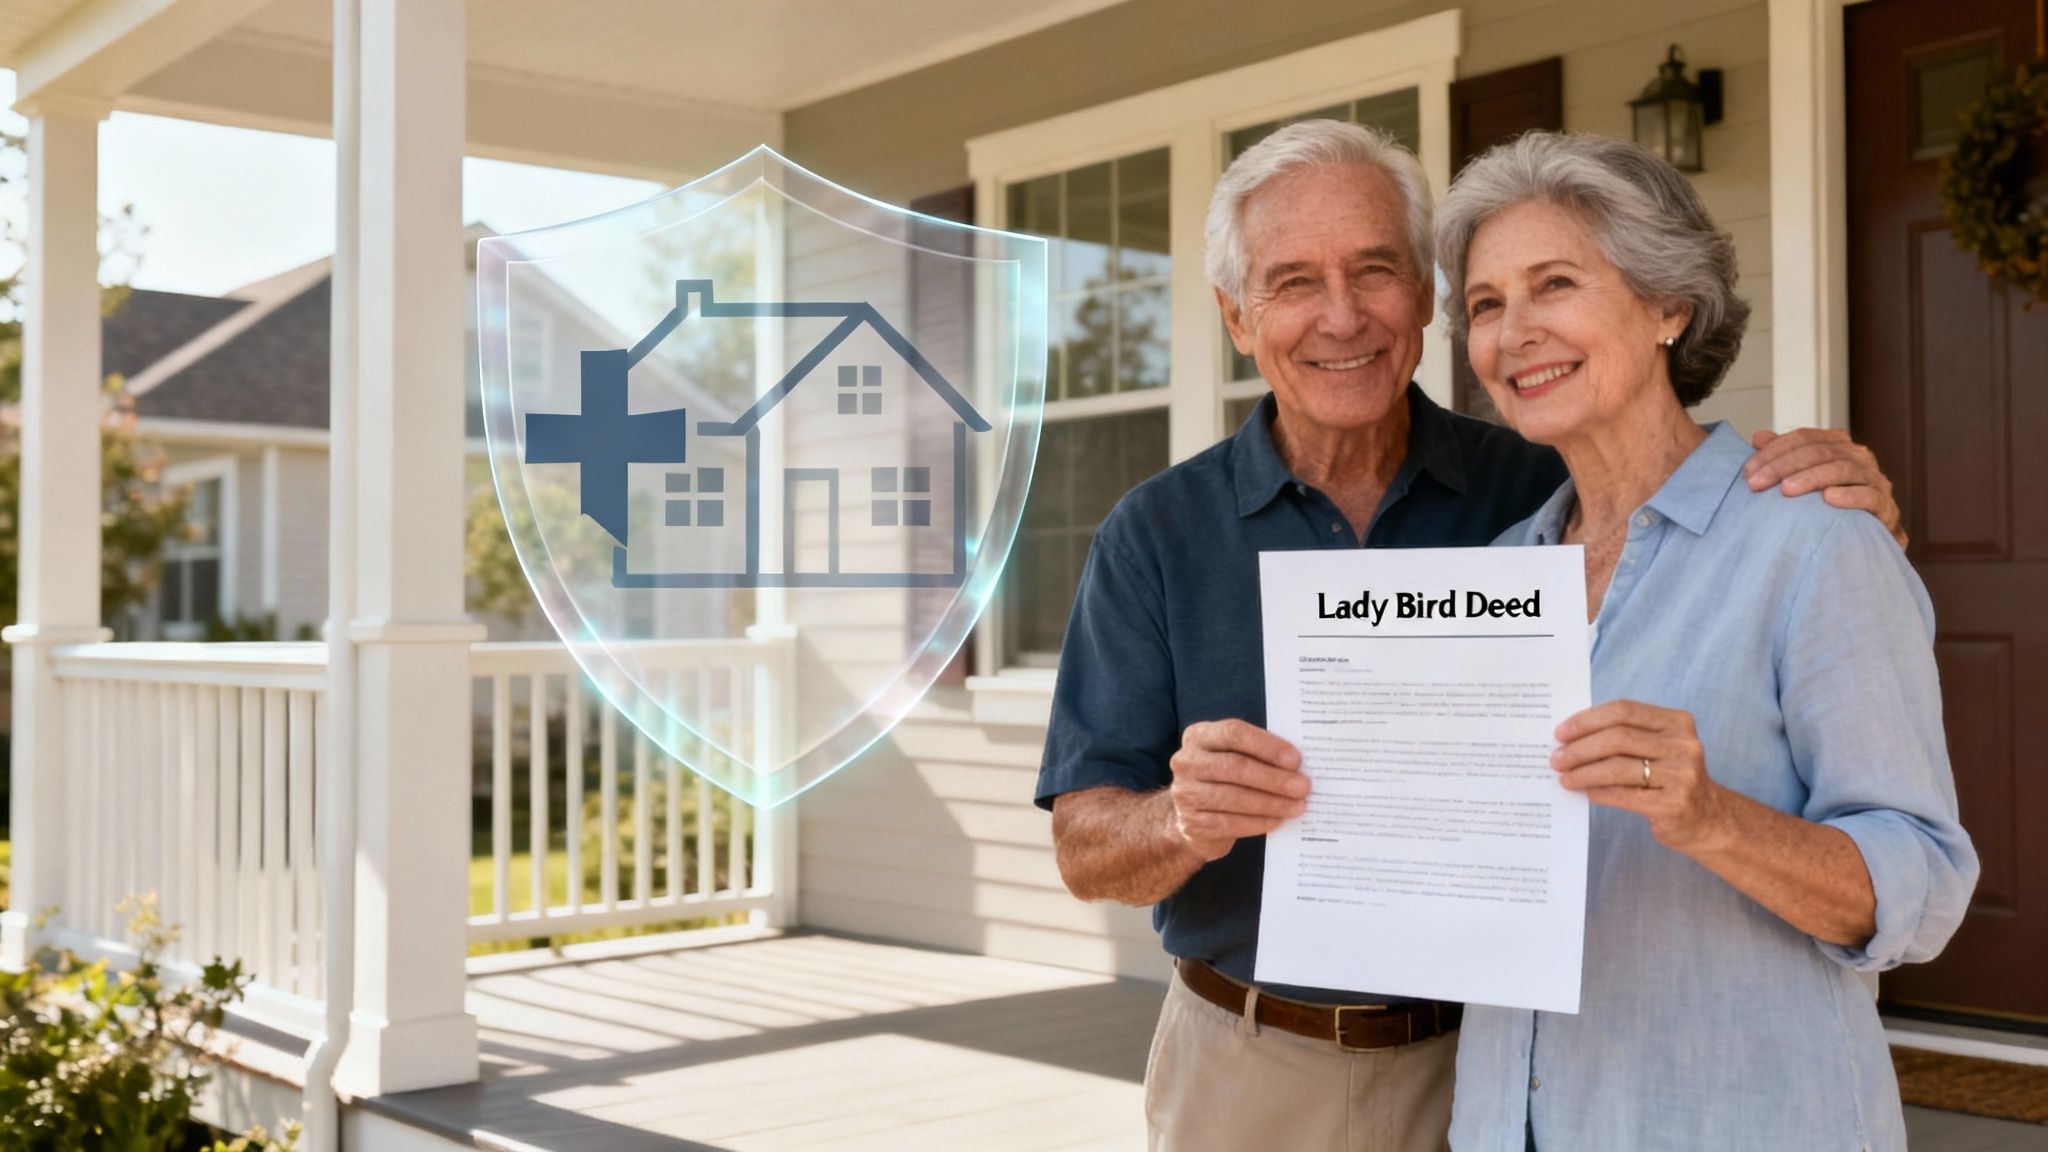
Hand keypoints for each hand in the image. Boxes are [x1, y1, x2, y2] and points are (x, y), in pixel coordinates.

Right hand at [1166, 719, 1308, 861]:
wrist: (1193, 815)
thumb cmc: (1224, 779)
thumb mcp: (1234, 756)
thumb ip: (1257, 754)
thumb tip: (1297, 764)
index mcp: (1199, 736)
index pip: (1233, 733)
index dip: (1266, 746)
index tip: (1295, 759)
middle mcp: (1186, 761)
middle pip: (1235, 766)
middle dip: (1274, 778)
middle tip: (1303, 787)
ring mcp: (1185, 793)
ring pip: (1233, 797)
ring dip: (1271, 803)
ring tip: (1297, 806)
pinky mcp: (1191, 823)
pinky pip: (1229, 823)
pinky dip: (1258, 822)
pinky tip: (1277, 821)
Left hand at [1551, 701, 1731, 854]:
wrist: (1709, 819)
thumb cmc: (1671, 777)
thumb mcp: (1659, 748)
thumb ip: (1625, 736)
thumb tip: (1571, 737)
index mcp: (1677, 722)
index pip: (1624, 711)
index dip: (1588, 720)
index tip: (1561, 732)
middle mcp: (1684, 745)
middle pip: (1618, 738)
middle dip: (1580, 748)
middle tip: (1556, 758)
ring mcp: (1682, 775)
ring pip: (1618, 767)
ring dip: (1584, 772)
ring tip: (1565, 778)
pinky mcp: (1674, 804)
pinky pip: (1625, 795)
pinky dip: (1600, 792)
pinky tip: (1587, 792)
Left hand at [1745, 428, 1906, 548]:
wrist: (1864, 543)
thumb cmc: (1829, 508)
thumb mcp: (1803, 480)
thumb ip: (1783, 458)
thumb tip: (1759, 437)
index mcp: (1838, 446)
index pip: (1803, 437)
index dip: (1774, 450)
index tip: (1748, 471)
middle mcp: (1859, 457)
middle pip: (1819, 452)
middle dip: (1784, 466)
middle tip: (1757, 483)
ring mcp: (1875, 480)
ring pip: (1843, 469)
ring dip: (1812, 478)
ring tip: (1786, 490)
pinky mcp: (1886, 507)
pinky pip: (1870, 496)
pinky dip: (1850, 496)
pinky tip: (1828, 499)